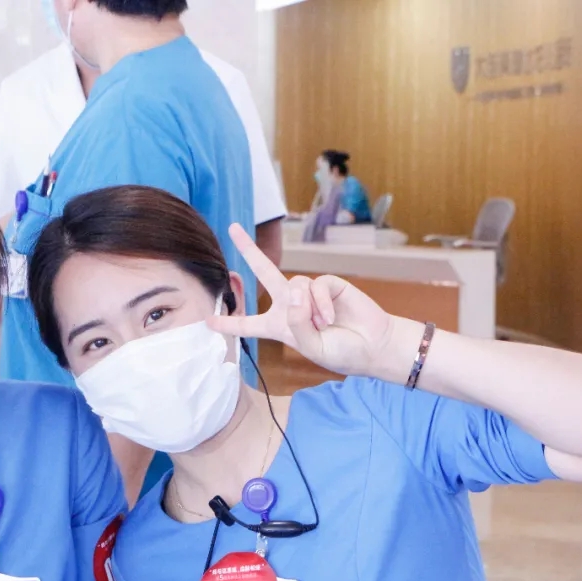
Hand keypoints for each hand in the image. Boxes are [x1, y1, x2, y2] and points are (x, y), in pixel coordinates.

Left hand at [208, 224, 395, 377]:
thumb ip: (297, 324)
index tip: (207, 322)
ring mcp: (309, 293)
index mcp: (280, 327)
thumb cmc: (341, 351)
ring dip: (307, 309)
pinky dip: (320, 304)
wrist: (373, 345)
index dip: (229, 325)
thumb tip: (294, 290)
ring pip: (294, 286)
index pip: (249, 325)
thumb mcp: (312, 348)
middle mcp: (290, 306)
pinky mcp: (328, 285)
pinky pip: (315, 286)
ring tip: (323, 325)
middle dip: (249, 250)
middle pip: (264, 274)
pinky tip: (330, 317)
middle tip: (233, 227)